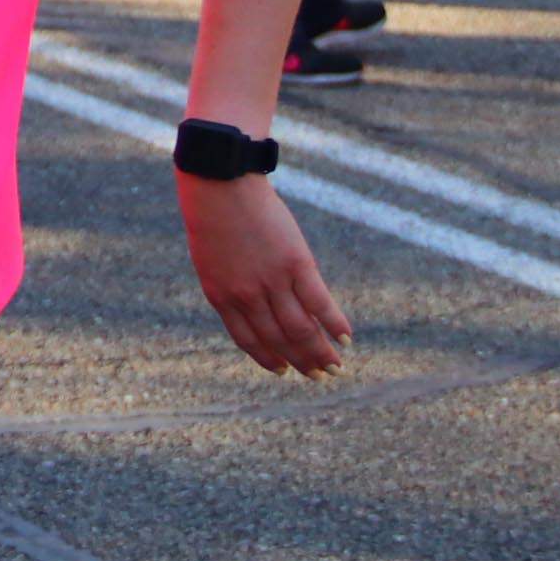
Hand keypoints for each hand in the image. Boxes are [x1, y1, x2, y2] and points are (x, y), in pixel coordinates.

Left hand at [180, 174, 350, 375]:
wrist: (220, 184)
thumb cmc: (212, 216)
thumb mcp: (212, 259)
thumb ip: (231, 284)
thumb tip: (254, 305)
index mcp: (222, 297)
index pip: (249, 340)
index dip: (269, 358)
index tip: (285, 370)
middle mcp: (247, 296)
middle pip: (279, 339)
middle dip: (301, 361)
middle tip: (319, 376)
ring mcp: (272, 282)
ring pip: (301, 329)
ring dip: (321, 352)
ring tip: (336, 367)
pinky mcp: (296, 264)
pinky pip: (319, 303)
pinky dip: (335, 323)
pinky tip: (346, 338)